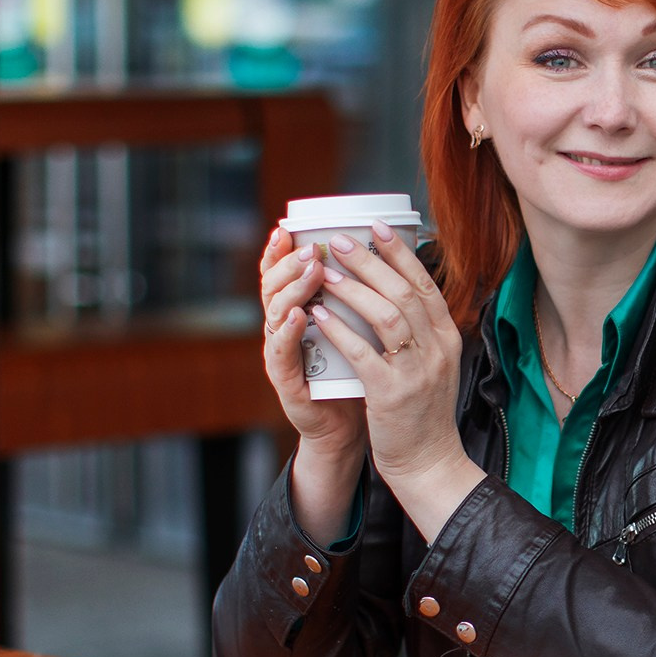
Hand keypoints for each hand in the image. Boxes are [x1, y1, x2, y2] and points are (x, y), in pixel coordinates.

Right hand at [258, 227, 367, 463]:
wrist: (349, 430)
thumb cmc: (356, 376)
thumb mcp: (357, 331)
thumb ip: (357, 300)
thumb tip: (382, 257)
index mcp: (299, 314)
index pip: (283, 276)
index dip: (280, 252)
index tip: (287, 226)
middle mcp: (284, 331)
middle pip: (273, 287)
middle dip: (289, 263)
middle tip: (309, 245)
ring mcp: (282, 356)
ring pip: (276, 314)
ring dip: (293, 289)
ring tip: (310, 269)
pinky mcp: (287, 383)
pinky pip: (284, 354)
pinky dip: (289, 332)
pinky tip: (299, 315)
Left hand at [306, 220, 485, 538]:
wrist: (430, 462)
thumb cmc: (423, 413)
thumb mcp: (433, 365)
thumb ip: (419, 331)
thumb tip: (394, 291)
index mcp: (447, 338)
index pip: (425, 285)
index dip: (400, 253)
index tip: (377, 227)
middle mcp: (436, 349)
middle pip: (405, 292)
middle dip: (370, 261)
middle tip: (340, 241)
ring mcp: (417, 371)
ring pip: (388, 315)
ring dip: (355, 288)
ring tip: (327, 270)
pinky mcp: (393, 394)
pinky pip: (364, 352)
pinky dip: (341, 329)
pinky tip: (320, 314)